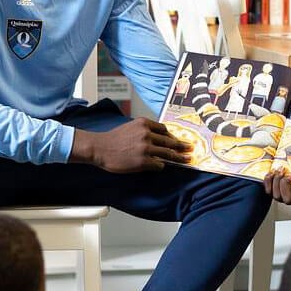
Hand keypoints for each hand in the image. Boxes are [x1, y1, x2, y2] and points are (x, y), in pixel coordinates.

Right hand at [71, 118, 191, 173]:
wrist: (100, 148)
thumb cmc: (112, 139)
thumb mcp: (129, 127)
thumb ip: (143, 131)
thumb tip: (157, 139)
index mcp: (144, 123)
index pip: (164, 129)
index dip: (172, 136)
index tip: (178, 140)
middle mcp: (147, 134)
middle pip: (169, 141)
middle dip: (181, 145)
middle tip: (190, 148)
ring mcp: (146, 148)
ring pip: (167, 153)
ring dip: (178, 157)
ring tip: (186, 159)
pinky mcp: (143, 161)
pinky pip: (159, 164)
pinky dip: (161, 166)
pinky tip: (161, 166)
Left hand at [264, 167, 290, 204]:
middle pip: (288, 199)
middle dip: (286, 184)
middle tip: (288, 174)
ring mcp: (283, 197)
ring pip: (277, 196)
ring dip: (277, 181)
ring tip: (280, 170)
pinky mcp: (274, 193)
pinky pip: (268, 191)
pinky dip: (269, 181)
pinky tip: (272, 173)